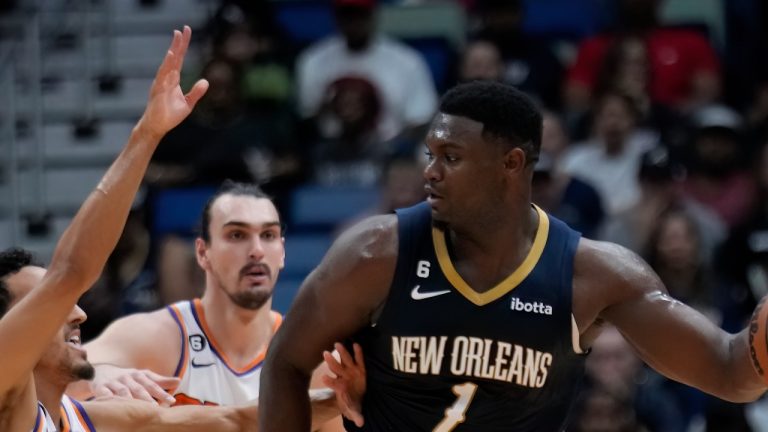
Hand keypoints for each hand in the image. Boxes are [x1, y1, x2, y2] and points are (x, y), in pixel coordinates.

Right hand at [91, 365, 178, 406]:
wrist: (100, 372)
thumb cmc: (128, 377)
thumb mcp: (143, 376)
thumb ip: (160, 380)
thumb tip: (178, 380)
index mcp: (139, 375)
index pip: (152, 384)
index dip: (162, 393)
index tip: (172, 401)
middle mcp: (127, 377)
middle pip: (139, 389)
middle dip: (148, 399)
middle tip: (156, 409)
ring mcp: (114, 382)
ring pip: (123, 392)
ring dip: (131, 400)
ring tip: (138, 410)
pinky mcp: (100, 387)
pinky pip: (105, 394)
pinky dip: (110, 399)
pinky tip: (116, 406)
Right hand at [136, 25, 207, 140]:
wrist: (157, 127)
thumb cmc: (170, 115)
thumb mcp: (188, 103)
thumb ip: (196, 92)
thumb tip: (206, 81)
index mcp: (173, 79)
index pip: (179, 59)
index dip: (182, 46)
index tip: (185, 32)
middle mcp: (166, 78)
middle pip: (174, 58)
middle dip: (178, 44)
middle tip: (183, 29)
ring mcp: (161, 84)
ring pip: (168, 64)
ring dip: (173, 51)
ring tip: (177, 38)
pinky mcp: (159, 91)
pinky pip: (164, 76)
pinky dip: (168, 66)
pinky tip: (171, 57)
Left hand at [322, 342, 365, 426]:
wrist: (357, 396)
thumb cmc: (353, 403)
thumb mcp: (354, 410)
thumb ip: (356, 414)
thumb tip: (360, 422)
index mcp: (340, 387)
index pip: (333, 383)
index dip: (329, 381)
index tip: (323, 377)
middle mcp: (343, 377)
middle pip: (336, 368)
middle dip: (331, 361)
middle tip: (325, 353)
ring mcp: (351, 371)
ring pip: (345, 360)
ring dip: (341, 352)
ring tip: (337, 344)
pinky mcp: (360, 368)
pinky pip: (359, 359)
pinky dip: (358, 352)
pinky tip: (356, 345)